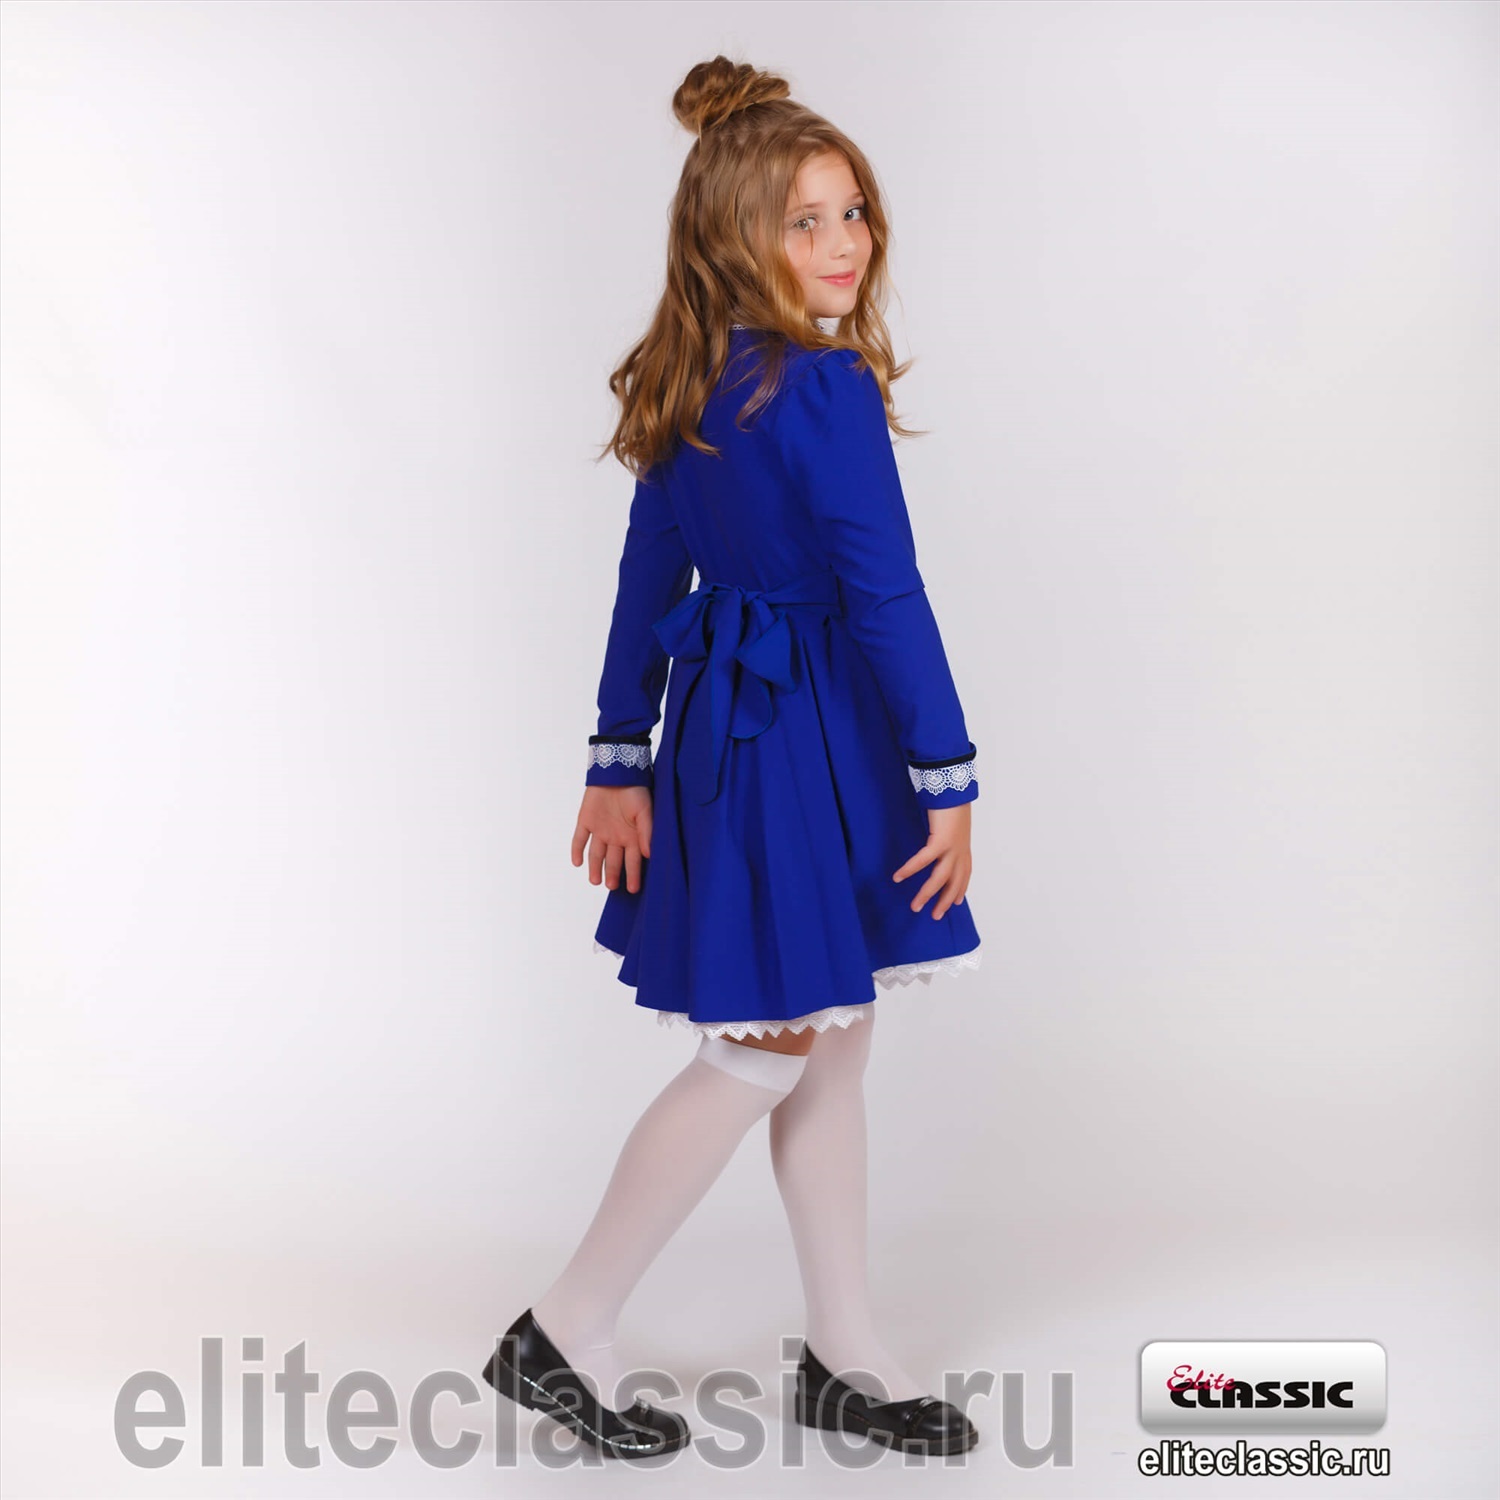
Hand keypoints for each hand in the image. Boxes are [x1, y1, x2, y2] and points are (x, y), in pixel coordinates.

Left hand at [571, 784, 653, 893]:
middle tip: (612, 887)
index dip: (633, 875)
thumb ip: (647, 833)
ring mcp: (600, 829)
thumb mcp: (645, 812)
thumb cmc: (636, 790)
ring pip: (596, 854)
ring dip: (595, 868)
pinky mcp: (585, 821)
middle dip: (613, 875)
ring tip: (595, 881)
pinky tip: (577, 863)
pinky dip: (577, 850)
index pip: (633, 861)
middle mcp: (616, 836)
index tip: (632, 889)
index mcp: (632, 836)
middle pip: (614, 861)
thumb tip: (649, 855)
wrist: (617, 770)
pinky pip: (579, 839)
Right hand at [892, 803, 972, 918]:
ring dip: (926, 894)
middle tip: (934, 915)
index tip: (957, 902)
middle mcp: (960, 851)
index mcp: (963, 848)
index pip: (964, 875)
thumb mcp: (954, 824)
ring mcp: (952, 848)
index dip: (961, 889)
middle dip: (944, 901)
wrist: (954, 790)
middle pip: (953, 883)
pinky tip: (899, 877)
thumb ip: (949, 836)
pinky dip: (910, 869)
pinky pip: (923, 860)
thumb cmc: (952, 803)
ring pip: (939, 878)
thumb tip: (940, 839)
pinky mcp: (940, 841)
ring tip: (915, 906)